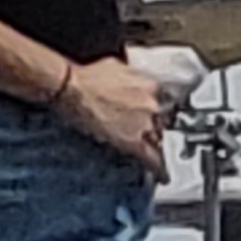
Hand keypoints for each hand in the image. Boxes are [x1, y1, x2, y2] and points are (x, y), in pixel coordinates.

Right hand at [54, 56, 164, 172]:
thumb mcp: (120, 67)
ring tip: (159, 153)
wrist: (74, 89)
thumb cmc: (90, 76)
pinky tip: (162, 173)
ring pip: (159, 138)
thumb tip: (136, 82)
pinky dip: (157, 165)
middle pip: (163, 121)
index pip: (166, 102)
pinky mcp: (132, 141)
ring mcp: (143, 123)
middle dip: (158, 125)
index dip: (160, 110)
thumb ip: (135, 77)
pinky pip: (150, 156)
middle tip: (150, 130)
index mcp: (151, 85)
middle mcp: (152, 105)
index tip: (158, 114)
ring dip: (157, 143)